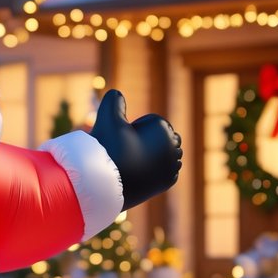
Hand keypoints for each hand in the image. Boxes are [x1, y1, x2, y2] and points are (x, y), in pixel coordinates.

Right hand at [89, 89, 181, 209]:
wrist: (104, 184)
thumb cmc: (105, 149)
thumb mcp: (107, 118)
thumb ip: (113, 100)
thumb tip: (117, 94)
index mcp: (163, 130)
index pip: (152, 122)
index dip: (135, 127)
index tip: (123, 137)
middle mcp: (173, 148)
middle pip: (161, 137)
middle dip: (148, 140)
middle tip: (127, 149)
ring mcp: (172, 167)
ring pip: (164, 153)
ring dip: (153, 154)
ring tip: (132, 159)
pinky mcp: (168, 182)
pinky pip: (165, 170)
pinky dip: (155, 169)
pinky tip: (141, 170)